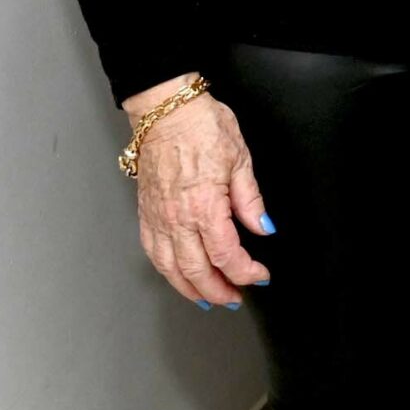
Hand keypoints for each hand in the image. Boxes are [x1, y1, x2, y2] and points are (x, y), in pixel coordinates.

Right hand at [121, 75, 273, 306]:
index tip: (259, 276)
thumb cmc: (202, 127)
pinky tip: (178, 275)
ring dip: (190, 288)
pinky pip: (153, 252)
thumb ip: (250, 200)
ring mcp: (158, 218)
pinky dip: (167, 271)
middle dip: (218, 290)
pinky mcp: (145, 213)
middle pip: (196, 270)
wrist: (166, 111)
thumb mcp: (240, 159)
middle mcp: (177, 218)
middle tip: (235, 298)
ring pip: (170, 268)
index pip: (226, 254)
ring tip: (207, 298)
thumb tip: (263, 228)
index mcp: (204, 205)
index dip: (245, 272)